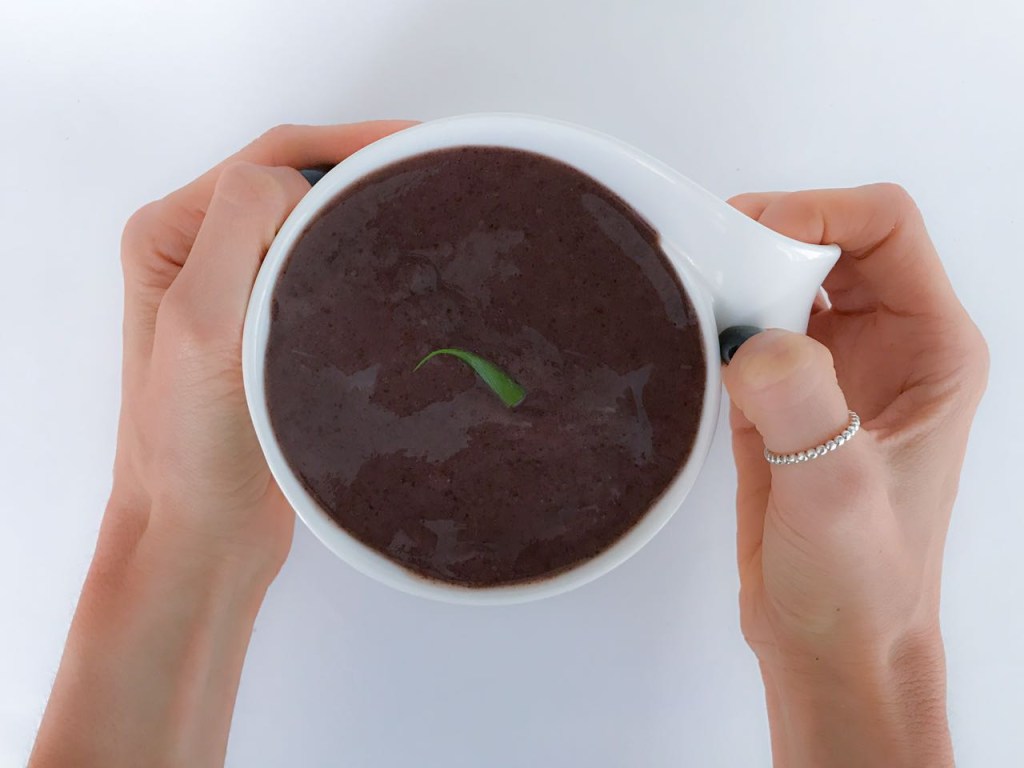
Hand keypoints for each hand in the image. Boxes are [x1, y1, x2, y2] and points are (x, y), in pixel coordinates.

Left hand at [109, 121, 413, 580]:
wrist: (203, 532)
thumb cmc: (187, 444)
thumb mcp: (202, 323)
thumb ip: (242, 229)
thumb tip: (307, 188)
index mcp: (173, 236)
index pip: (270, 160)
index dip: (347, 144)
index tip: (415, 145)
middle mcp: (203, 255)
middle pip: (296, 182)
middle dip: (365, 171)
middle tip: (434, 172)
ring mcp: (240, 293)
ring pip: (316, 227)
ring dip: (368, 215)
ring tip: (428, 214)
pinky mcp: (275, 331)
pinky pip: (327, 273)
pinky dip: (367, 262)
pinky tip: (405, 272)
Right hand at [723, 184, 987, 765]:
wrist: (832, 643)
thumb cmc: (863, 583)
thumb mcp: (839, 495)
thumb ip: (804, 407)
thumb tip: (754, 339)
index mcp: (932, 350)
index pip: (885, 228)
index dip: (818, 212)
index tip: (750, 235)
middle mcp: (887, 347)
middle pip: (828, 243)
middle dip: (767, 238)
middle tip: (708, 262)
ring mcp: (832, 372)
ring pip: (784, 282)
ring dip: (737, 280)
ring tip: (691, 297)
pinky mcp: (784, 400)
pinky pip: (749, 329)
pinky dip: (716, 322)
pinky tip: (689, 342)